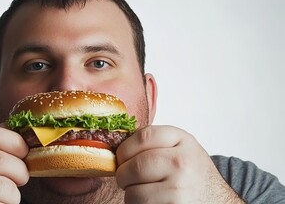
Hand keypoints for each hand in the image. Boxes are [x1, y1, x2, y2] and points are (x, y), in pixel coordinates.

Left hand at [115, 125, 243, 203]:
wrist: (218, 200)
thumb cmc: (192, 174)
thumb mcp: (180, 148)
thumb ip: (153, 143)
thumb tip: (116, 149)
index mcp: (182, 140)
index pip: (143, 137)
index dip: (125, 149)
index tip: (121, 157)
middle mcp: (182, 163)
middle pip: (135, 166)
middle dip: (123, 175)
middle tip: (125, 179)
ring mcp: (179, 188)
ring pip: (133, 192)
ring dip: (130, 195)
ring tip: (141, 192)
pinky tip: (151, 201)